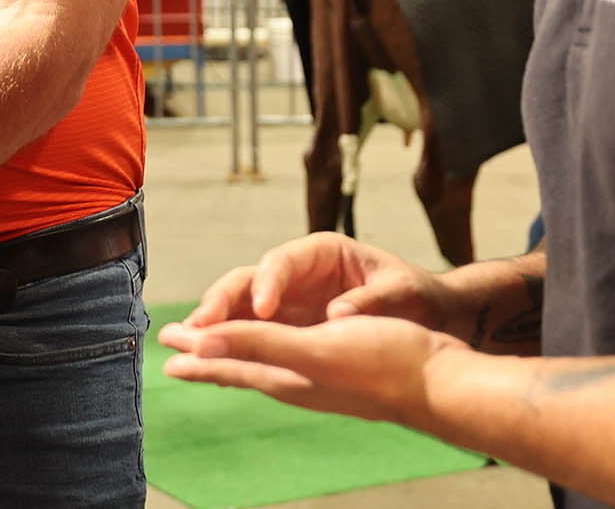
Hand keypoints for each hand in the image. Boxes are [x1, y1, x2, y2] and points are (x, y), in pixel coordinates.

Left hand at [159, 313, 458, 425]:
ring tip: (222, 349)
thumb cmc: (385, 362)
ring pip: (268, 362)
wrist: (443, 383)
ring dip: (239, 350)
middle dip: (210, 353)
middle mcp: (298, 379)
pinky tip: (286, 350)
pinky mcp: (346, 368)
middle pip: (242, 365)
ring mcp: (323, 377)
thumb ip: (257, 343)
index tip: (166, 347)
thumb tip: (201, 343)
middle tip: (178, 349)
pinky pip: (296, 357)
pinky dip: (276, 348)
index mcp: (284, 373)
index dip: (196, 354)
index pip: (226, 364)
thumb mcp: (314, 347)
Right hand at [184, 232, 456, 332]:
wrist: (429, 315)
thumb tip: (337, 314)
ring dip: (213, 324)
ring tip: (185, 342)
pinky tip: (204, 362)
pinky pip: (248, 331)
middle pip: (248, 281)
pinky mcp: (286, 325)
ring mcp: (288, 300)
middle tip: (199, 325)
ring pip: (239, 306)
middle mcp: (297, 273)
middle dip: (222, 302)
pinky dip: (227, 343)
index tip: (263, 309)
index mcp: (323, 252)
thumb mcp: (402, 293)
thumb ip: (372, 301)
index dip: (268, 284)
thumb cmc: (417, 296)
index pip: (282, 262)